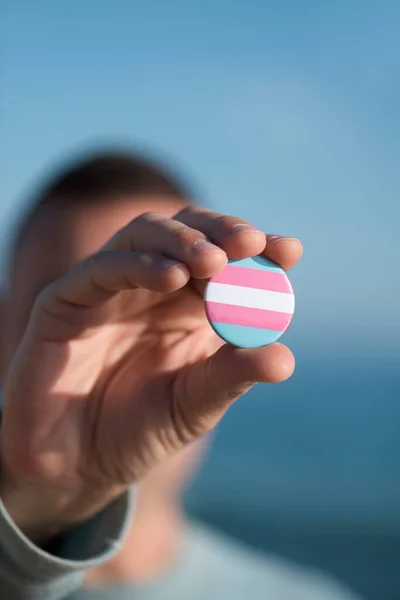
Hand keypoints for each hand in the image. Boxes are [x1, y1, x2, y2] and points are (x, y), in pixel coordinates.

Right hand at [0, 207, 301, 541]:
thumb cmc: (139, 430)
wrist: (75, 466)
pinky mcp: (66, 299)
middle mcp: (151, 287)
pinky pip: (102, 268)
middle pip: (188, 231)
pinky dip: (139, 265)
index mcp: (188, 306)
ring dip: (182, 241)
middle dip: (221, 232)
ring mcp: (108, 288)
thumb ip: (232, 376)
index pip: (226, 258)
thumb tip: (286, 359)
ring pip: (144, 234)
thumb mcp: (195, 404)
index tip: (288, 252)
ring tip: (213, 262)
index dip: (257, 249)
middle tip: (251, 243)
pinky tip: (171, 277)